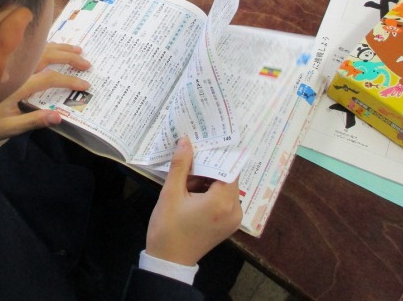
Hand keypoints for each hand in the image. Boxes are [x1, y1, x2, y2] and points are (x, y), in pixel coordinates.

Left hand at [0, 43, 89, 142]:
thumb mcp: (9, 128)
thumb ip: (34, 121)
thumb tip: (60, 115)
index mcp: (16, 85)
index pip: (49, 78)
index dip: (69, 80)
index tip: (85, 85)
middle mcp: (15, 70)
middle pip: (46, 56)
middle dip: (69, 58)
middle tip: (87, 64)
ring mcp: (10, 64)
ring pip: (38, 50)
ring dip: (60, 48)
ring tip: (78, 50)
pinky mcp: (6, 64)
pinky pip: (30, 50)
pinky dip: (46, 47)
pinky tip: (55, 48)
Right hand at [145, 137, 242, 265]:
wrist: (168, 262)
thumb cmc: (168, 228)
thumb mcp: (171, 193)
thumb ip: (180, 165)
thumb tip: (186, 141)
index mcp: (222, 202)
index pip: (228, 168)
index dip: (217, 154)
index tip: (205, 141)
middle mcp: (234, 210)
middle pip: (227, 177)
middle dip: (209, 166)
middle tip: (191, 155)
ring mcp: (233, 219)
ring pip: (224, 188)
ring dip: (207, 180)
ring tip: (186, 176)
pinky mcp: (228, 225)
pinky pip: (223, 200)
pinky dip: (210, 192)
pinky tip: (190, 190)